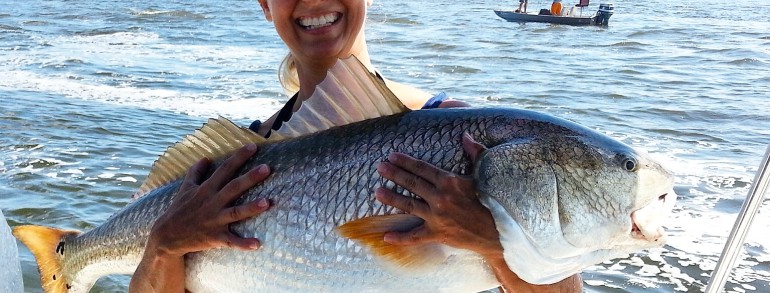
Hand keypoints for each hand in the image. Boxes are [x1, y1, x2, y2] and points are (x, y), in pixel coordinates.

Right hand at [148, 143, 271, 256]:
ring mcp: (214, 220)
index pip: (224, 169)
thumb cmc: (179, 210)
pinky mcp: (215, 238)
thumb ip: (195, 172)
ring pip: (235, 213)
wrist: (166, 237)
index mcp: (206, 189)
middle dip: (250, 178)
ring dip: (251, 208)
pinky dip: (244, 243)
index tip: (253, 146)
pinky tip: (258, 244)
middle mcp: (211, 203)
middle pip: (233, 188)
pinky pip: (231, 241)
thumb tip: (205, 158)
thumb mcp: (185, 188)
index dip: (238, 157)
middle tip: (267, 168)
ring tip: (267, 203)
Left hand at [374, 133, 501, 256]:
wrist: (498, 232)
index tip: (392, 156)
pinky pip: (415, 236)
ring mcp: (437, 217)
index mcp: (450, 182)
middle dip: (394, 174)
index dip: (406, 161)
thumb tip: (465, 135)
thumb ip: (475, 153)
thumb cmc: (492, 201)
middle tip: (379, 167)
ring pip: (409, 205)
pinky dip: (400, 238)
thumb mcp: (484, 174)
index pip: (422, 168)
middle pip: (412, 184)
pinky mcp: (437, 234)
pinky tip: (386, 236)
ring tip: (377, 192)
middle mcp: (440, 198)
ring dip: (392, 198)